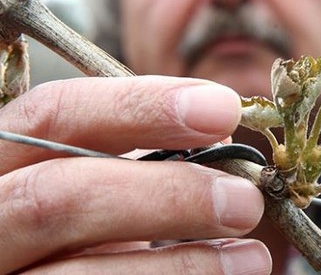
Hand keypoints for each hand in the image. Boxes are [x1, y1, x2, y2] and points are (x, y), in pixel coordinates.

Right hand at [0, 76, 270, 273]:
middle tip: (245, 199)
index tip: (222, 109)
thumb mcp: (90, 177)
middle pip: (59, 197)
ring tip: (251, 257)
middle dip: (167, 194)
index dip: (142, 105)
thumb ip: (136, 157)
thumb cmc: (71, 224)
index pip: (54, 113)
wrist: (44, 268)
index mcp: (0, 161)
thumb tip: (218, 143)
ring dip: (182, 264)